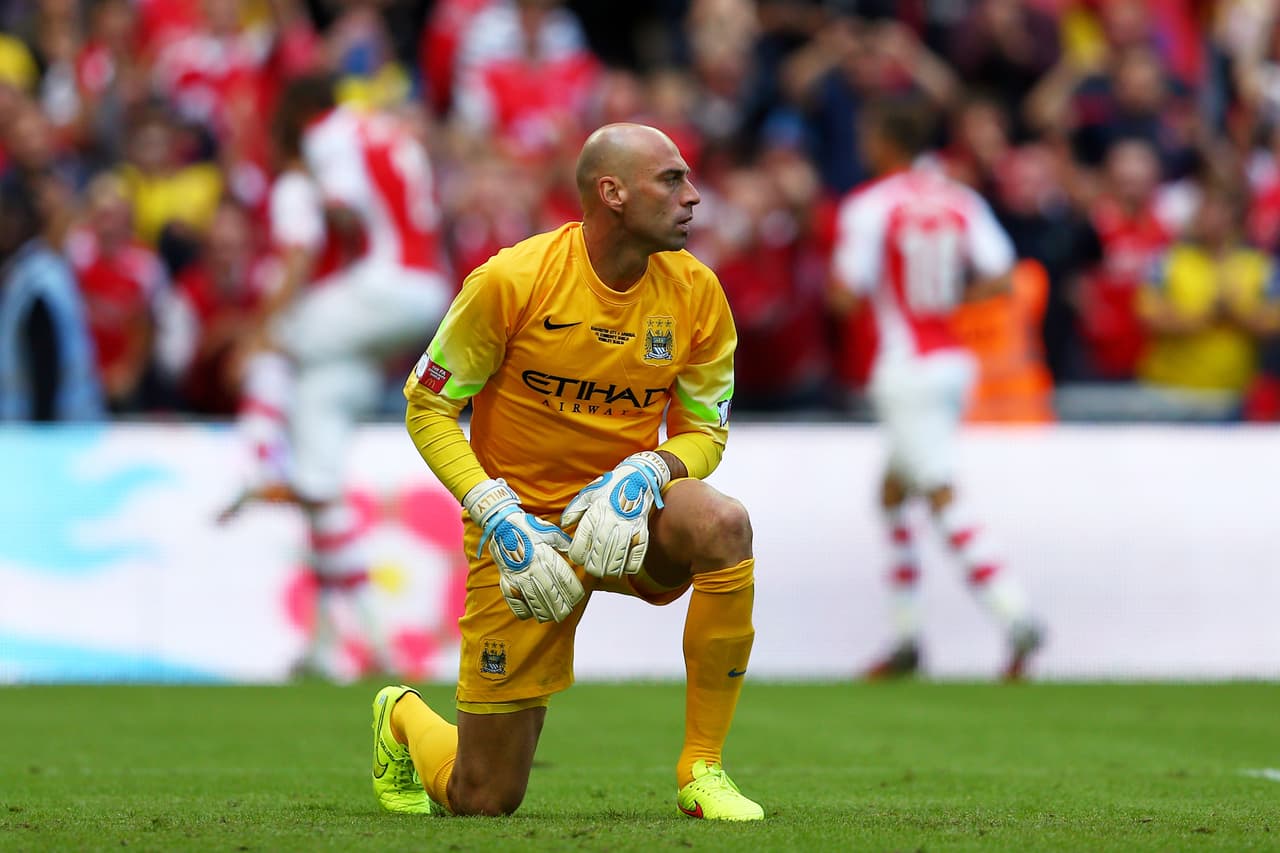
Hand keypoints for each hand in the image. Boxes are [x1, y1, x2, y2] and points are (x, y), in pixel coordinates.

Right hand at [464, 479, 582, 622]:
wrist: (501, 525)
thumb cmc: (527, 528)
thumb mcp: (550, 532)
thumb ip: (564, 544)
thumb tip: (575, 553)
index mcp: (545, 556)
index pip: (563, 580)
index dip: (572, 592)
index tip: (577, 597)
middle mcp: (532, 569)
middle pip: (550, 595)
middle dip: (560, 607)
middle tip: (566, 612)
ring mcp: (518, 577)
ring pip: (534, 602)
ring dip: (545, 612)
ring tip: (552, 617)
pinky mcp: (506, 582)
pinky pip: (514, 602)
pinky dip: (523, 611)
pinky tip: (531, 613)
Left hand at [560, 451, 671, 579]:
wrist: (639, 478)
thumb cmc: (612, 486)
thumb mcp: (589, 493)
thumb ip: (574, 510)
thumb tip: (563, 524)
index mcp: (595, 512)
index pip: (582, 541)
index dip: (577, 555)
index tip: (577, 558)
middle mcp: (611, 521)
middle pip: (599, 553)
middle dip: (593, 566)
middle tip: (591, 569)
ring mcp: (628, 527)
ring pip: (617, 556)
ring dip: (611, 568)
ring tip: (605, 572)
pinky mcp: (641, 530)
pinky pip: (637, 553)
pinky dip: (631, 564)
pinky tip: (625, 568)